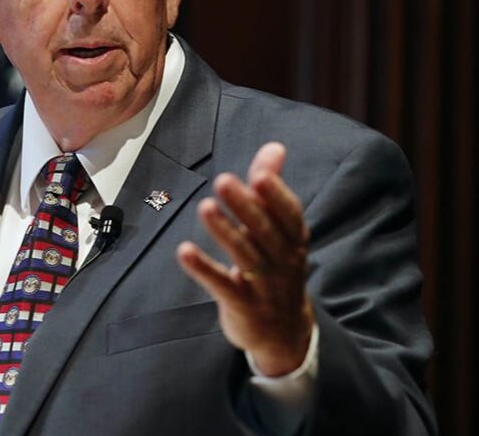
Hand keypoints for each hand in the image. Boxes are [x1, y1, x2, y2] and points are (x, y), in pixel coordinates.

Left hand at [176, 142, 314, 376]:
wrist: (283, 332)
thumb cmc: (277, 267)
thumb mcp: (279, 230)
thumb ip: (272, 188)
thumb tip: (274, 147)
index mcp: (294, 240)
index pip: (289, 215)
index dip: (276, 196)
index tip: (259, 175)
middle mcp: (283, 262)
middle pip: (265, 232)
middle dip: (245, 207)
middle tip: (223, 181)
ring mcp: (264, 286)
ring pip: (245, 256)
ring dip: (225, 232)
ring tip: (206, 207)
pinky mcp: (243, 306)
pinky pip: (223, 286)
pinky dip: (204, 269)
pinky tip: (184, 251)